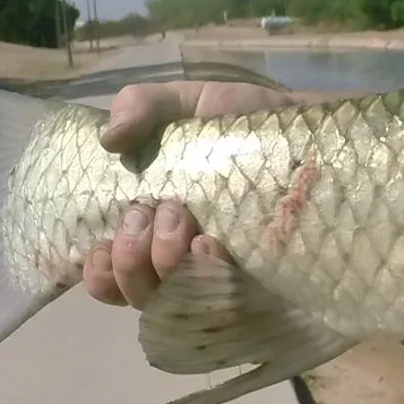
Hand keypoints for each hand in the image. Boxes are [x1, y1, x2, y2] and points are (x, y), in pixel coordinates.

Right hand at [81, 80, 301, 307]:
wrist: (305, 132)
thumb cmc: (236, 121)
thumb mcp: (183, 102)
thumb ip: (140, 106)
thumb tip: (109, 140)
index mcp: (148, 225)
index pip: (106, 276)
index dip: (98, 272)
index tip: (105, 243)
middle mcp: (177, 257)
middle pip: (135, 292)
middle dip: (133, 256)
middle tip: (162, 209)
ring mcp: (216, 272)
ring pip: (171, 302)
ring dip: (165, 264)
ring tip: (189, 224)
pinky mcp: (255, 280)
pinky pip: (222, 300)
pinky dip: (207, 274)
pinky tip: (214, 244)